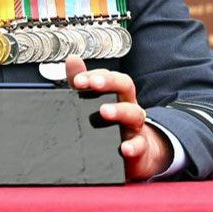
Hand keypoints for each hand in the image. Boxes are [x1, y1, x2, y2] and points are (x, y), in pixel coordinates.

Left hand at [65, 56, 170, 180]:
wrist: (139, 152)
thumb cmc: (115, 123)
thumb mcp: (98, 101)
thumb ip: (85, 83)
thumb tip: (72, 59)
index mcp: (118, 94)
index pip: (110, 76)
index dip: (96, 75)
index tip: (78, 80)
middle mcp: (129, 106)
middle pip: (126, 86)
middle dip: (109, 82)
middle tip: (94, 83)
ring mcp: (135, 126)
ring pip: (134, 113)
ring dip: (119, 110)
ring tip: (105, 111)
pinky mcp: (140, 148)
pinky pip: (140, 145)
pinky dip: (133, 147)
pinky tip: (124, 148)